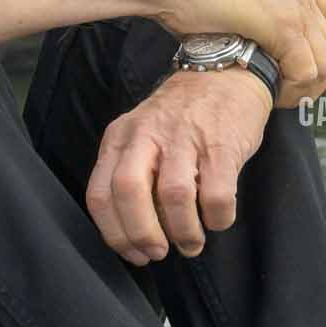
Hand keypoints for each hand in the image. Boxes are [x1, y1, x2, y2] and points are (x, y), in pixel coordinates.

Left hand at [84, 67, 271, 266]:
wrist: (225, 73)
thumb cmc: (181, 116)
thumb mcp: (142, 134)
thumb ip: (132, 173)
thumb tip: (137, 234)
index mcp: (121, 137)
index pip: (100, 193)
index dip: (114, 234)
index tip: (134, 253)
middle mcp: (147, 135)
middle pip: (129, 191)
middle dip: (141, 233)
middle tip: (158, 252)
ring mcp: (185, 138)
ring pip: (174, 195)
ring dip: (183, 232)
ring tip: (191, 243)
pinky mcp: (222, 145)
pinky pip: (216, 195)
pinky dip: (217, 219)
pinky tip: (217, 220)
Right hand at [149, 0, 325, 108]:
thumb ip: (248, 13)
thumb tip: (248, 42)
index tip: (312, 75)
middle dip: (319, 78)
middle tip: (294, 96)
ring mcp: (293, 5)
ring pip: (325, 63)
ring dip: (305, 89)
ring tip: (280, 98)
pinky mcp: (282, 25)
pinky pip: (306, 71)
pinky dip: (293, 90)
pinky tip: (273, 95)